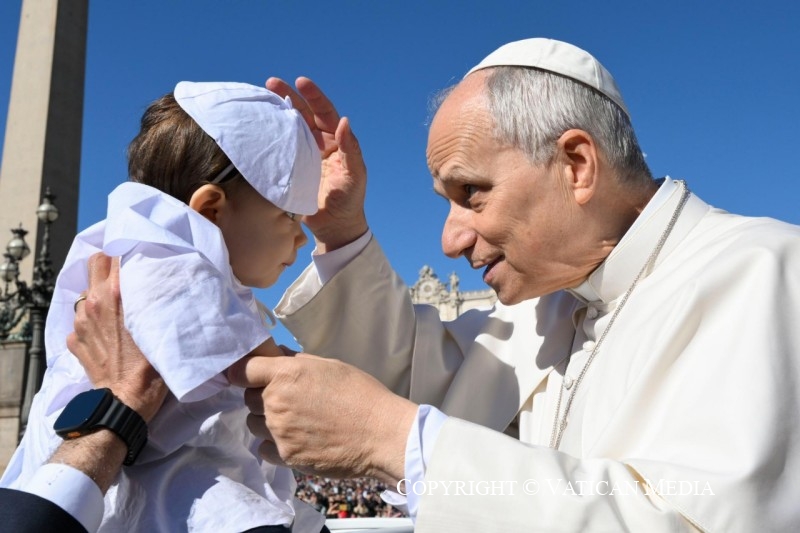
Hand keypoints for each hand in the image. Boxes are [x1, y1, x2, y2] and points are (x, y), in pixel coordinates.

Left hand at [67, 253, 166, 422]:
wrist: (124, 401)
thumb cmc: (151, 367)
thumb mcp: (160, 327)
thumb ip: (155, 300)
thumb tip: (161, 282)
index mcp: (116, 295)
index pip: (114, 254)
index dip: (126, 252)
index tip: (137, 257)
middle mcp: (94, 302)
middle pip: (94, 263)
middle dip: (109, 264)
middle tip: (124, 274)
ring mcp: (80, 321)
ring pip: (87, 291)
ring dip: (100, 293)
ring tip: (117, 308)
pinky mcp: (74, 338)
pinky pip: (81, 318)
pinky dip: (93, 319)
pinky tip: (107, 332)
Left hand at [227, 352, 417, 484]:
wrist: (381, 435)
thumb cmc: (361, 394)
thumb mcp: (330, 366)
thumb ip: (298, 362)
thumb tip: (277, 358)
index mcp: (286, 374)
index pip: (242, 370)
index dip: (244, 372)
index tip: (249, 376)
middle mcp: (276, 402)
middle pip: (248, 397)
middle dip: (262, 396)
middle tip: (289, 399)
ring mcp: (278, 431)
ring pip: (254, 423)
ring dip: (267, 421)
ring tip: (294, 422)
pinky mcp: (285, 456)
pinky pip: (264, 448)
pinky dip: (275, 445)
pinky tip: (296, 440)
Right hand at [266, 77, 367, 250]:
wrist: (334, 227)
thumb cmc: (349, 200)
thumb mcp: (355, 174)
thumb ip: (351, 149)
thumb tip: (345, 121)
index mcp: (336, 141)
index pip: (325, 113)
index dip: (314, 96)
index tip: (301, 82)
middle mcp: (319, 143)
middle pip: (303, 114)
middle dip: (289, 97)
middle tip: (271, 83)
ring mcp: (303, 155)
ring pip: (289, 128)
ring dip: (277, 113)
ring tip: (261, 99)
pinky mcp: (290, 168)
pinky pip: (279, 148)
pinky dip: (269, 136)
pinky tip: (257, 126)